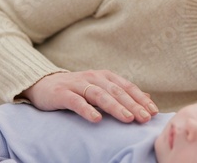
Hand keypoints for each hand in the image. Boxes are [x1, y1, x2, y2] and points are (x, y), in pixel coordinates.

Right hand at [20, 70, 158, 122]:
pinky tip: (97, 119)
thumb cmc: (77, 89)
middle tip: (145, 118)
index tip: (153, 112)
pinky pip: (76, 102)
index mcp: (105, 76)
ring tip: (127, 119)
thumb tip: (147, 98)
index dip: (140, 99)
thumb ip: (121, 93)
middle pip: (116, 91)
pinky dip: (87, 110)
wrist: (43, 85)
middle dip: (132, 105)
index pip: (127, 87)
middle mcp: (93, 78)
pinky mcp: (62, 94)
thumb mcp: (101, 88)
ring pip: (99, 95)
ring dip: (115, 107)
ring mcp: (78, 84)